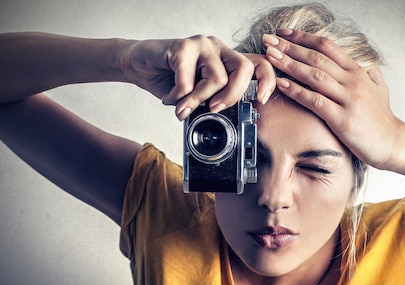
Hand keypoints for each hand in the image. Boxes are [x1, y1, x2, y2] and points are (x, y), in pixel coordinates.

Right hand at [120, 36, 275, 119]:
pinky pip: (188, 81)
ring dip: (197, 100)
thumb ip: (211, 101)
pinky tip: (168, 97)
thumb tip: (223, 119)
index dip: (267, 81)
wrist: (137, 65)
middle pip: (244, 69)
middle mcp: (219, 49)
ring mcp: (202, 45)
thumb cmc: (168, 80)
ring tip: (182, 107)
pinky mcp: (182, 46)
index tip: (260, 101)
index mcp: (226, 60)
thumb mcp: (196, 96)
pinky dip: (177, 96)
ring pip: (217, 78)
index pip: (258, 64)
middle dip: (232, 95)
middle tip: (213, 109)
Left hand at [262, 29, 404, 169]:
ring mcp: (348, 99)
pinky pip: (315, 101)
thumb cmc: (383, 122)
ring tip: (270, 57)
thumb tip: (369, 69)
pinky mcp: (343, 119)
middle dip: (289, 47)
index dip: (304, 38)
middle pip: (316, 57)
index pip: (327, 47)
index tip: (284, 33)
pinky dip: (296, 91)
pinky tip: (281, 84)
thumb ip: (372, 78)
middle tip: (268, 40)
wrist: (395, 144)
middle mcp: (352, 81)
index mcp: (358, 73)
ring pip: (314, 75)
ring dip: (289, 64)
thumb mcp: (381, 92)